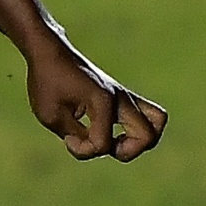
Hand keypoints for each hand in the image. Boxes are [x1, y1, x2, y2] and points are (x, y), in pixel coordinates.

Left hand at [26, 41, 167, 162]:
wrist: (51, 53)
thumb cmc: (47, 81)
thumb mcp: (51, 116)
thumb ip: (77, 138)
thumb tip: (98, 148)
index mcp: (102, 101)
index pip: (103, 143)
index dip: (83, 149)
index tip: (68, 138)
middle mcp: (120, 98)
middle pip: (148, 135)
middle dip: (127, 152)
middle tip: (105, 146)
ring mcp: (125, 96)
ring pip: (158, 121)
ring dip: (140, 141)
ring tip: (116, 143)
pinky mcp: (124, 97)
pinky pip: (148, 114)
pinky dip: (136, 130)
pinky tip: (112, 132)